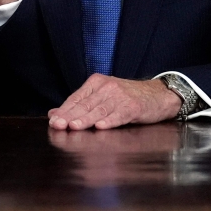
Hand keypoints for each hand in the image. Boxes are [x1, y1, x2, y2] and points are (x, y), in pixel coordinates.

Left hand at [48, 74, 182, 130]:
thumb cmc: (127, 98)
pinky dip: (110, 121)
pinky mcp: (134, 106)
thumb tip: (53, 114)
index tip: (53, 121)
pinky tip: (101, 126)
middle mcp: (107, 87)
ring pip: (100, 109)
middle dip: (71, 116)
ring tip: (74, 127)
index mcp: (97, 83)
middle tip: (59, 125)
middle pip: (86, 104)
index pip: (76, 98)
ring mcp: (121, 96)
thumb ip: (79, 105)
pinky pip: (119, 115)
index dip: (64, 110)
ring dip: (86, 119)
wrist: (158, 95)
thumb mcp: (102, 96)